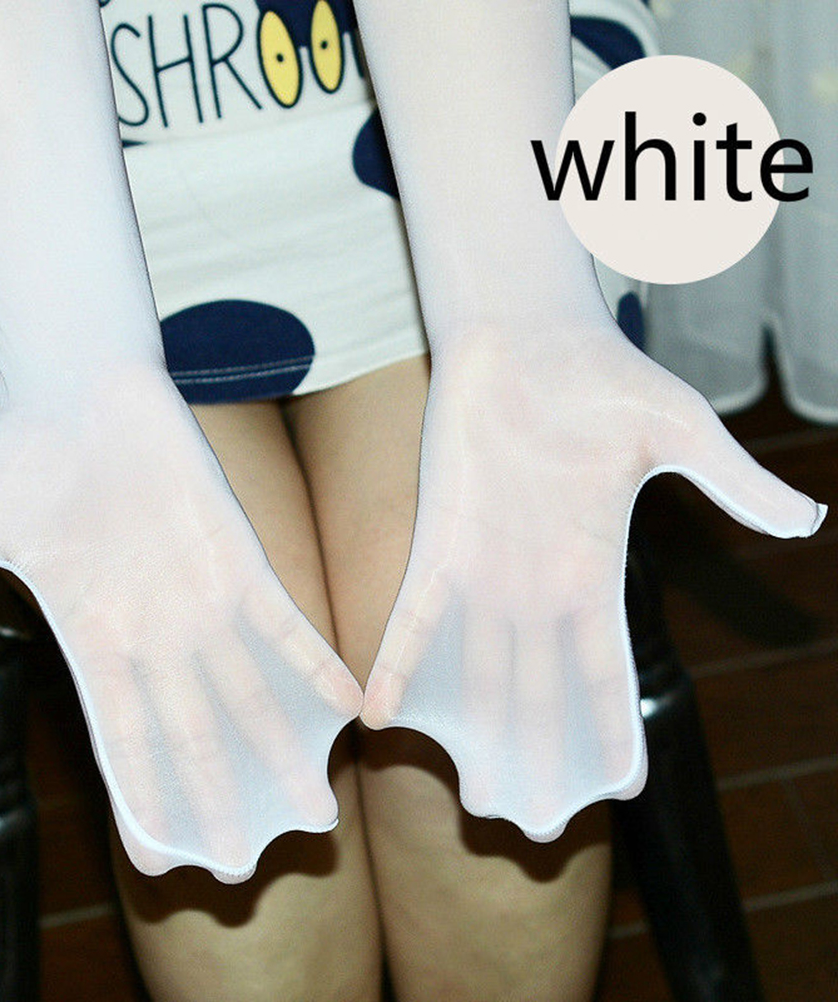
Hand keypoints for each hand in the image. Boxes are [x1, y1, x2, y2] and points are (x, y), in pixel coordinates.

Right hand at [0, 365, 362, 880]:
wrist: (83, 388)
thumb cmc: (23, 453)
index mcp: (94, 641)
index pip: (118, 741)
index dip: (139, 801)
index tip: (159, 862)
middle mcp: (156, 634)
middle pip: (193, 738)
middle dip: (219, 803)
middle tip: (246, 869)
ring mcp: (203, 600)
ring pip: (250, 694)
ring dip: (281, 752)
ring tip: (316, 811)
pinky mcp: (241, 557)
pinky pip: (287, 623)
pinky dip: (316, 665)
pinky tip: (348, 706)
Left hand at [361, 321, 824, 838]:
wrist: (522, 333)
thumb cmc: (600, 375)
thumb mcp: (678, 431)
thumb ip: (730, 482)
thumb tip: (807, 519)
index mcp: (593, 567)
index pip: (607, 667)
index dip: (610, 726)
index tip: (621, 787)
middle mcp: (535, 582)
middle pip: (540, 690)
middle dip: (541, 754)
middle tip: (539, 827)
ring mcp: (483, 566)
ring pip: (479, 670)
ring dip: (477, 733)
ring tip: (476, 799)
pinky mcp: (436, 540)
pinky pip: (415, 618)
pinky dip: (402, 665)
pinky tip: (384, 717)